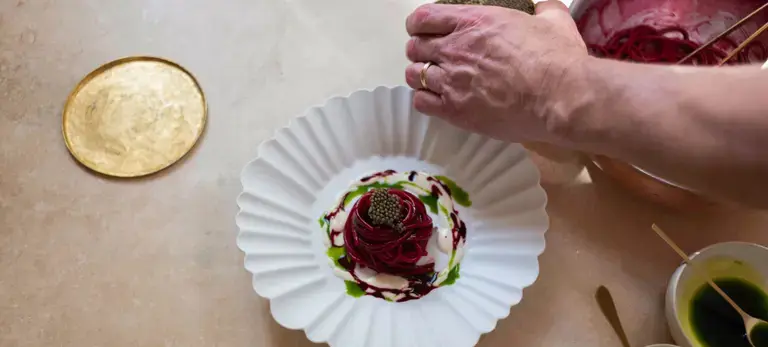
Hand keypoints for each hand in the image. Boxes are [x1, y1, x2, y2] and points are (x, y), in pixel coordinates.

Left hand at [405, 1, 586, 143]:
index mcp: (474, 21)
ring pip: (414, 75)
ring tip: (435, 81)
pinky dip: (425, 100)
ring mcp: (452, 80)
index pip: (424, 18)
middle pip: (416, 47)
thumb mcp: (553, 22)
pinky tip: (438, 101)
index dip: (419, 25)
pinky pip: (422, 102)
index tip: (422, 31)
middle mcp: (456, 48)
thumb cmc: (558, 60)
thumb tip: (546, 7)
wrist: (560, 97)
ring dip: (421, 76)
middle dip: (421, 51)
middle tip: (433, 58)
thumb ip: (544, 10)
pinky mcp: (455, 110)